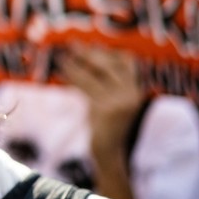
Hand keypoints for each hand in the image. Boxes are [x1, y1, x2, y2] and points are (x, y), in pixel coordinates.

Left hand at [57, 43, 144, 198]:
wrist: (110, 153)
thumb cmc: (108, 125)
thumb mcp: (112, 102)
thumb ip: (106, 83)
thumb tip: (85, 57)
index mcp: (136, 91)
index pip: (127, 62)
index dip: (108, 51)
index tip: (91, 46)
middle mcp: (131, 95)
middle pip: (110, 65)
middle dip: (90, 53)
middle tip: (72, 46)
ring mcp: (118, 103)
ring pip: (94, 75)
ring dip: (76, 64)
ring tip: (62, 57)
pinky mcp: (103, 110)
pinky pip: (85, 87)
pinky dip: (72, 77)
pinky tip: (62, 71)